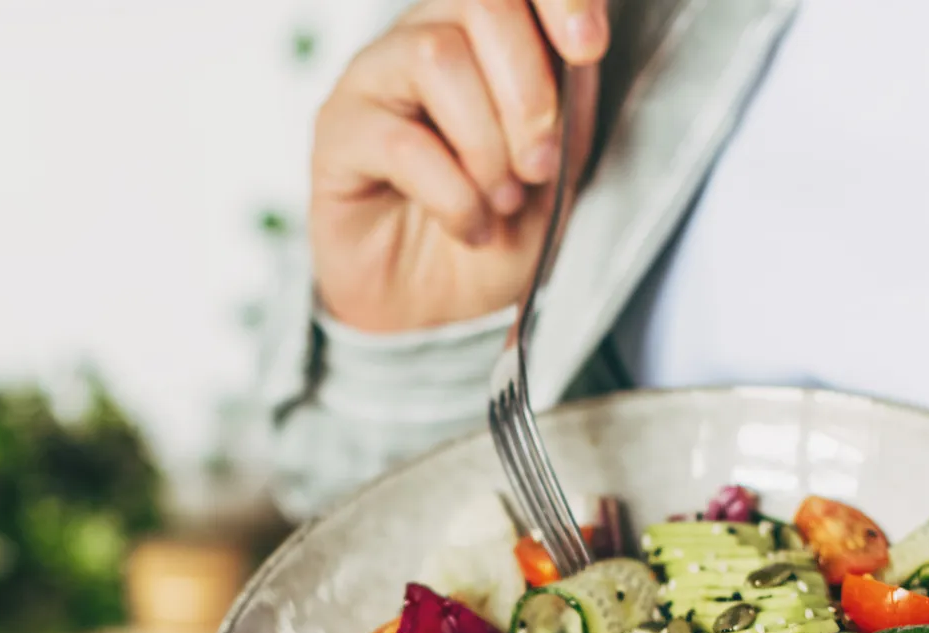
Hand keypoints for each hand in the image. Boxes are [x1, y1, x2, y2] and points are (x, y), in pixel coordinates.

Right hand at [310, 0, 608, 332]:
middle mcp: (428, 36)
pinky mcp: (338, 130)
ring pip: (437, 55)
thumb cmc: (495, 229)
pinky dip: (453, 194)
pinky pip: (401, 140)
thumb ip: (571, 109)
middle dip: (529, 90)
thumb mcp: (560, 173)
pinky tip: (470, 225)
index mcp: (489, 34)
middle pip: (482, 2)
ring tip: (502, 199)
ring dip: (486, 142)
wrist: (437, 307)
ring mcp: (376, 77)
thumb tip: (578, 62)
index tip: (590, 51)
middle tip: (541, 164)